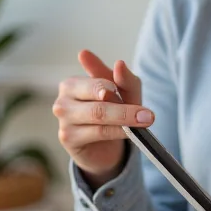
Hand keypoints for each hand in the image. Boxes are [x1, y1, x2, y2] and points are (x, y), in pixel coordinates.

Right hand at [53, 50, 153, 188]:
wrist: (104, 147)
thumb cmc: (113, 112)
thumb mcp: (124, 93)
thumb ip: (124, 78)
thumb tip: (119, 64)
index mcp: (72, 84)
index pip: (97, 81)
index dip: (114, 85)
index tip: (122, 89)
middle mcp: (63, 101)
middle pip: (97, 98)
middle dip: (125, 107)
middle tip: (148, 114)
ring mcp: (64, 121)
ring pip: (98, 114)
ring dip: (125, 118)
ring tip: (145, 121)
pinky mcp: (69, 139)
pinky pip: (99, 132)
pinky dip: (118, 131)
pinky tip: (130, 133)